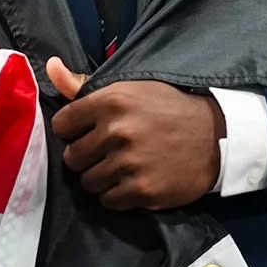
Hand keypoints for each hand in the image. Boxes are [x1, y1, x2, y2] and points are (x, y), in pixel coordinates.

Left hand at [46, 58, 223, 210]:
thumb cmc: (168, 107)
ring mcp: (129, 163)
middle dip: (85, 156)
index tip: (87, 132)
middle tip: (106, 153)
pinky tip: (132, 181)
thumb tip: (50, 66)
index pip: (63, 124)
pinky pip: (108, 200)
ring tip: (120, 168)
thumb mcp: (129, 88)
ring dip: (101, 178)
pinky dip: (117, 195)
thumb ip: (83, 84)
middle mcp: (116, 131)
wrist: (216, 135)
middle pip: (72, 157)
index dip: (73, 130)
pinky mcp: (142, 190)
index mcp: (110, 101)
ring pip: (88, 182)